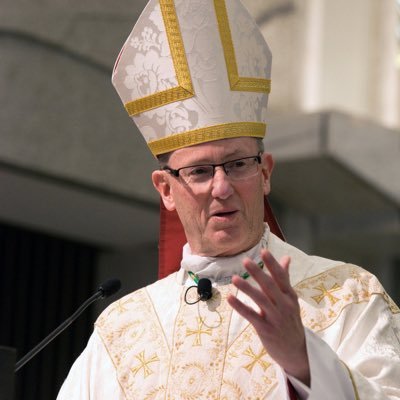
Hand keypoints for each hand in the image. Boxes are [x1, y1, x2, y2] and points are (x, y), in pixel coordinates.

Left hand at [227, 249, 309, 385]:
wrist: (297, 352)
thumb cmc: (290, 320)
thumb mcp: (291, 299)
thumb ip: (285, 278)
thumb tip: (286, 258)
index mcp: (290, 296)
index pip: (281, 277)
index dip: (272, 264)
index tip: (264, 251)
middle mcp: (284, 305)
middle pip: (270, 286)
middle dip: (258, 273)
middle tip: (245, 261)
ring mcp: (275, 318)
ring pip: (260, 300)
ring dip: (247, 288)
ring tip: (234, 278)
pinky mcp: (266, 329)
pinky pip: (251, 316)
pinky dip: (240, 307)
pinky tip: (230, 298)